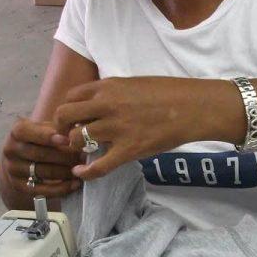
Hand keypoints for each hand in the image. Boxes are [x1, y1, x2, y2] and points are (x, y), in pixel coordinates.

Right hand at [0, 117, 83, 207]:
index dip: (47, 136)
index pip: (27, 132)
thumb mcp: (46, 127)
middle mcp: (11, 150)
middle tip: (82, 157)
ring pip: (43, 172)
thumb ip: (59, 127)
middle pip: (39, 154)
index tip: (67, 140)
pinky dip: (61, 188)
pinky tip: (75, 184)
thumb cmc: (42, 139)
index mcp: (17, 131)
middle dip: (64, 156)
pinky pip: (42, 190)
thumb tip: (78, 132)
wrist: (24, 159)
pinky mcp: (20, 186)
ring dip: (65, 172)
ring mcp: (13, 170)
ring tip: (82, 169)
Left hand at [52, 77, 235, 180]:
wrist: (194, 107)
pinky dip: (85, 172)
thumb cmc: (169, 93)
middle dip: (62, 127)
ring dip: (75, 147)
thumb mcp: (134, 83)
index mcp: (108, 86)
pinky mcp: (128, 150)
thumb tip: (98, 105)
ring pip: (76, 139)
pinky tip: (81, 172)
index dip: (68, 109)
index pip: (71, 97)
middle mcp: (106, 105)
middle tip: (70, 136)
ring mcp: (116, 128)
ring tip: (82, 151)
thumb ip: (112, 93)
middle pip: (65, 116)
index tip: (73, 118)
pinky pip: (98, 166)